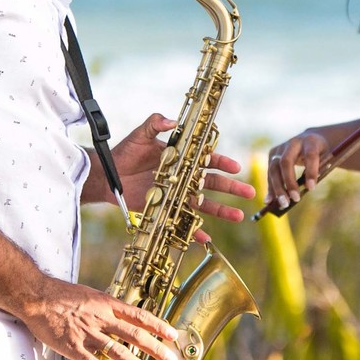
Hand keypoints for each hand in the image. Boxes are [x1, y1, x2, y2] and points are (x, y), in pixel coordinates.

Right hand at [20, 275, 182, 359]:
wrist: (37, 296)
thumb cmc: (63, 295)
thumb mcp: (91, 295)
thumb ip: (107, 307)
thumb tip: (122, 314)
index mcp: (108, 304)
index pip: (139, 316)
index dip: (158, 326)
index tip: (173, 335)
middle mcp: (102, 318)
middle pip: (135, 334)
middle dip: (156, 348)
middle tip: (172, 359)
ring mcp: (88, 333)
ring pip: (118, 351)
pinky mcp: (74, 347)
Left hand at [106, 113, 255, 235]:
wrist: (109, 174)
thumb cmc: (125, 152)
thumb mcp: (141, 135)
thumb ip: (155, 123)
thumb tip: (172, 119)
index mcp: (181, 157)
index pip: (206, 160)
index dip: (221, 163)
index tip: (235, 167)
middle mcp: (183, 176)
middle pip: (212, 183)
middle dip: (232, 188)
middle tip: (250, 193)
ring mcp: (176, 194)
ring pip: (204, 203)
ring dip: (222, 211)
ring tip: (239, 216)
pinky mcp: (166, 208)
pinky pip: (183, 221)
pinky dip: (194, 232)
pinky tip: (206, 239)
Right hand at [266, 130, 330, 209]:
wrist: (310, 139)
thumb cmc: (321, 152)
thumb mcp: (327, 158)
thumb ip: (320, 169)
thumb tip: (307, 187)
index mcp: (310, 141)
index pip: (310, 155)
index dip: (310, 171)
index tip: (311, 188)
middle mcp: (293, 143)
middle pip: (286, 162)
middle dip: (289, 182)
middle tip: (295, 199)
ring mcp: (280, 149)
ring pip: (274, 168)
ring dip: (278, 188)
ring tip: (284, 204)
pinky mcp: (272, 156)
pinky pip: (270, 174)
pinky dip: (270, 188)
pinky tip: (269, 201)